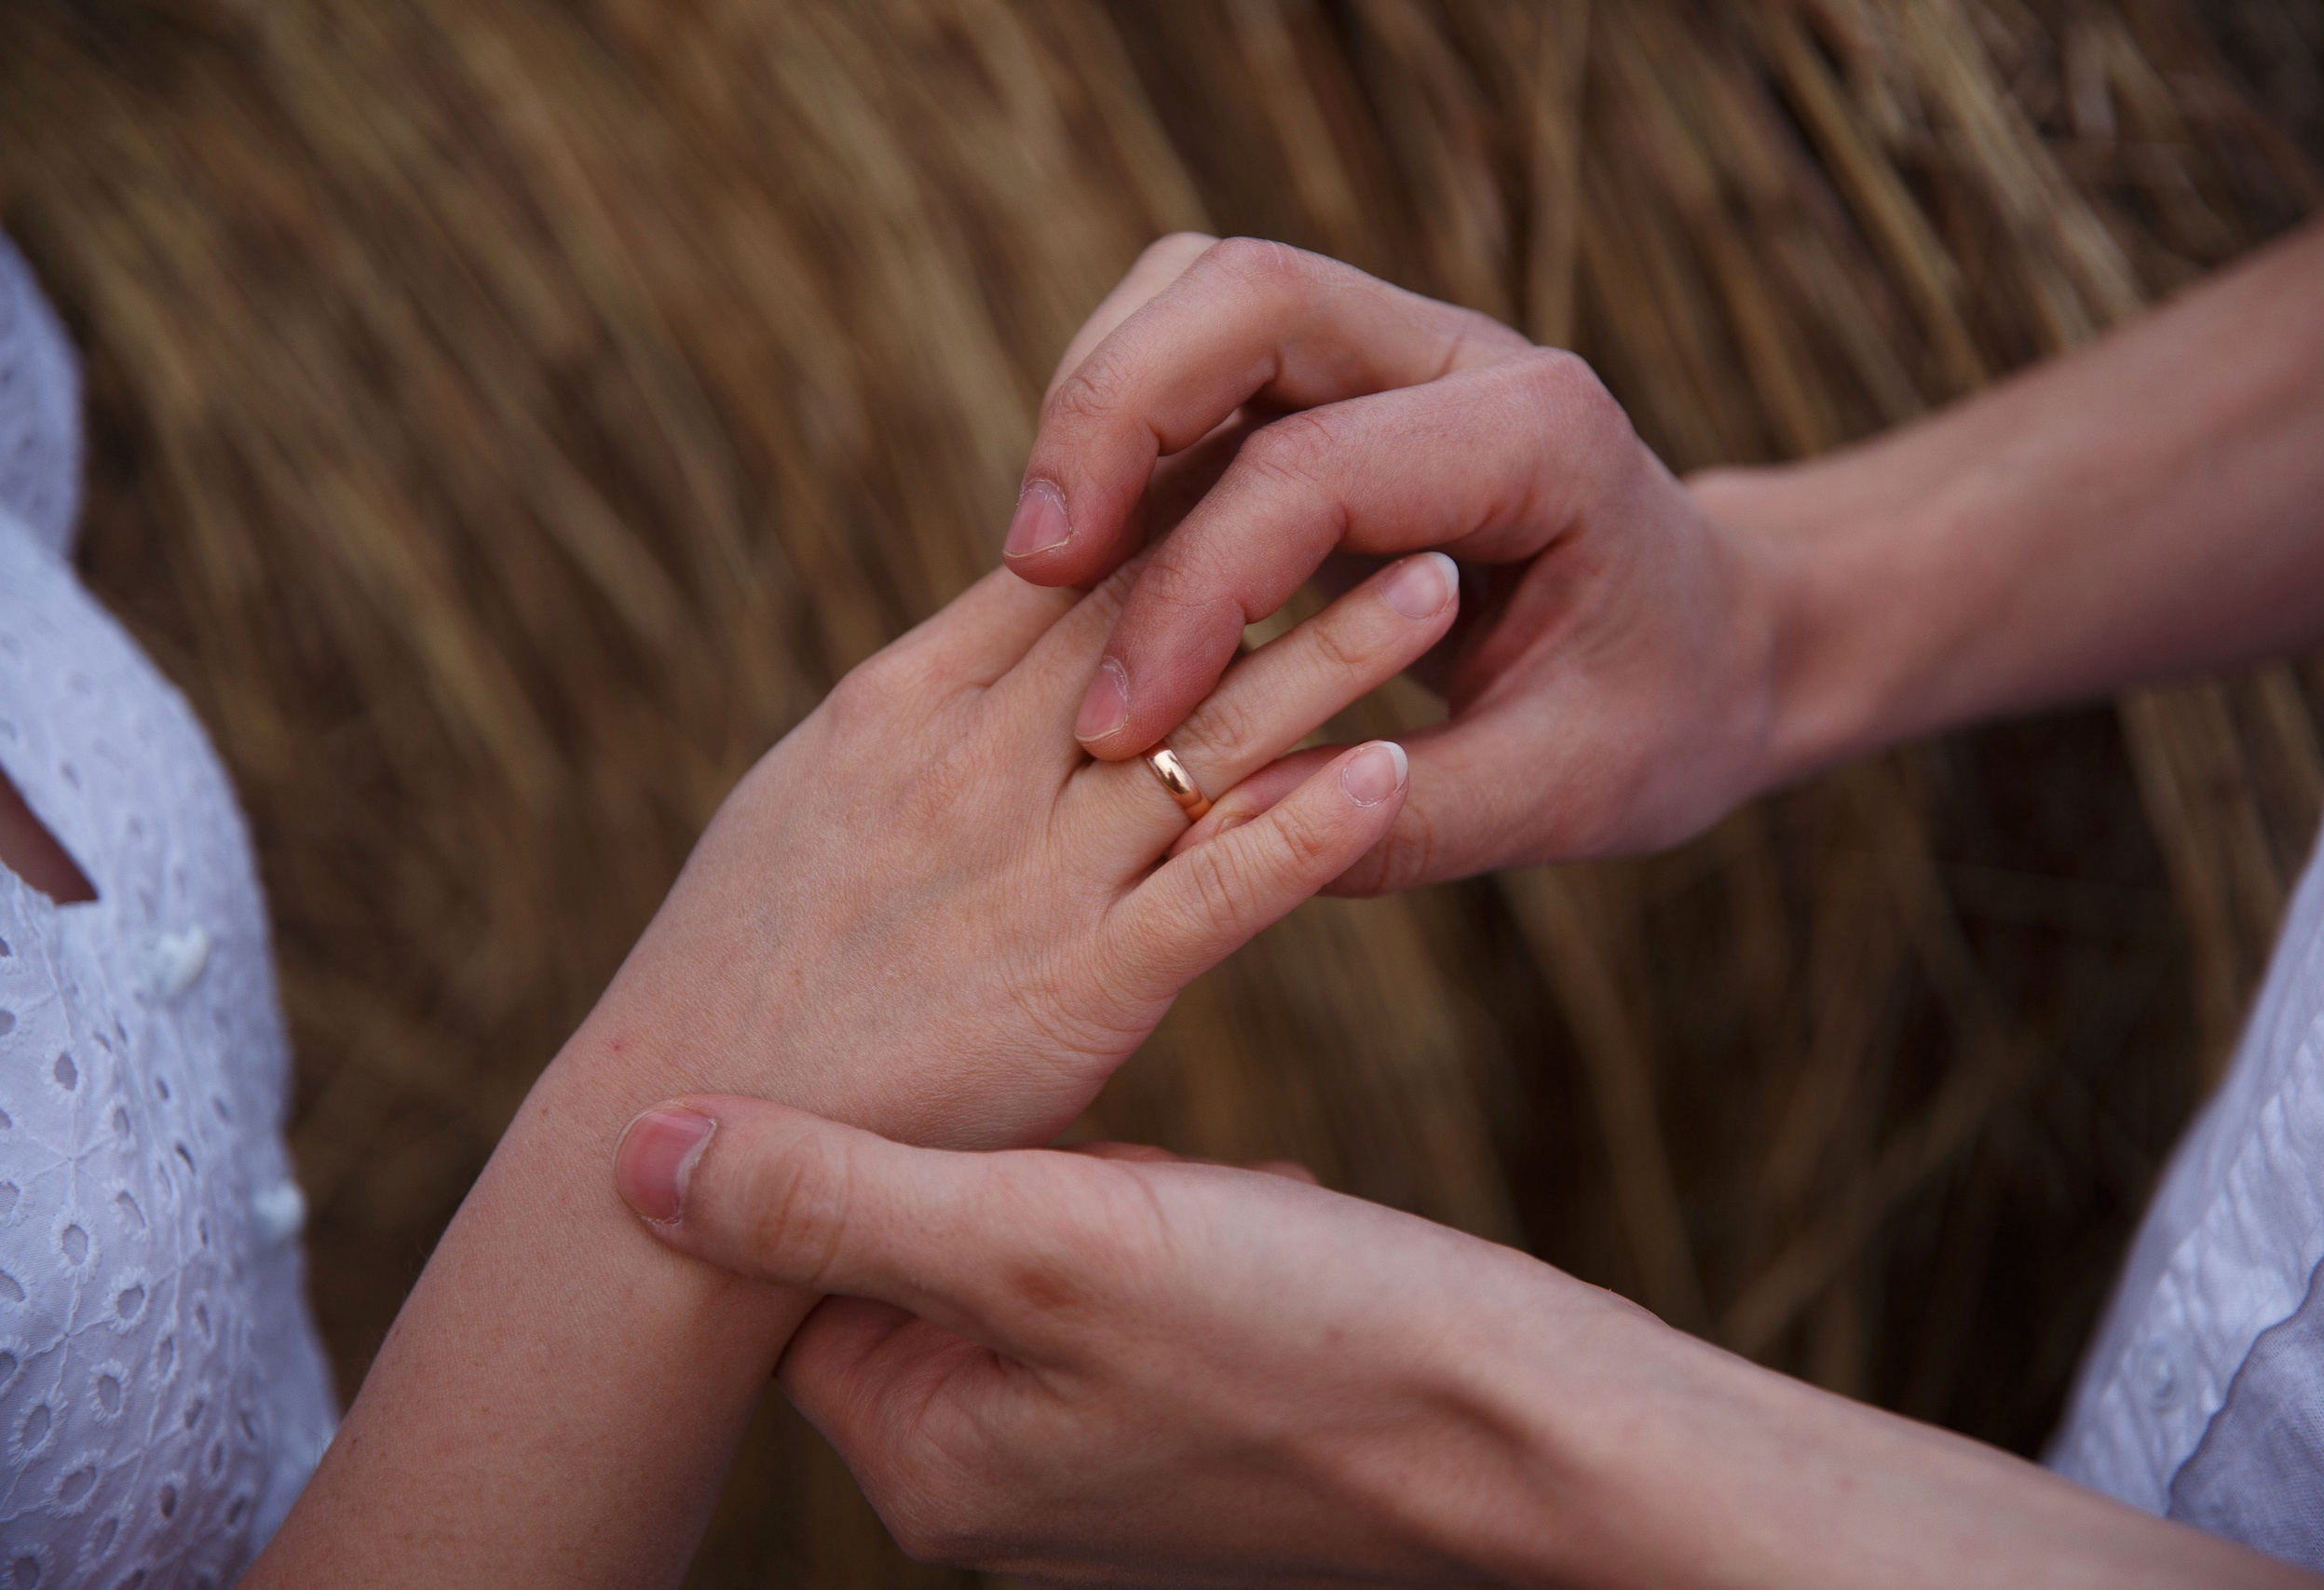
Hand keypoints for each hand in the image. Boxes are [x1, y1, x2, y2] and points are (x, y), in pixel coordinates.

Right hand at [582, 548, 1459, 1148]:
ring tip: (1440, 581)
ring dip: (1333, 655)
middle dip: (1283, 534)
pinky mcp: (1073, 994)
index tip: (1283, 442)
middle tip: (1401, 467)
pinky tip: (1395, 773)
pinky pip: (1210, 898)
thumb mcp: (810, 797)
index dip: (1188, 494)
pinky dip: (1307, 831)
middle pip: (1156, 615)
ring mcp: (1026, 876)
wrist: (672, 1136)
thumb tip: (1009, 640)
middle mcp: (970, 767)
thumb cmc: (733, 972)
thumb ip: (922, 717)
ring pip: (1207, 736)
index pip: (1068, 564)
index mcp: (902, 704)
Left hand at [616, 1093, 1639, 1584]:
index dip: (901, 1133)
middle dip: (1035, 1165)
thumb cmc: (1304, 1344)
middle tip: (1125, 1158)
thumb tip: (623, 1161)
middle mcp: (991, 1487)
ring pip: (1051, 1257)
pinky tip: (1268, 1233)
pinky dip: (1193, 1234)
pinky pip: (1142, 1295)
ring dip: (1120, 1191)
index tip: (974, 1054)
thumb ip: (834, 1198)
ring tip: (1215, 1210)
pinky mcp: (1190, 1443)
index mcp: (922, 1456)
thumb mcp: (1048, 1249)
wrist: (1542, 1448)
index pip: (821, 1257)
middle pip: (940, 1250)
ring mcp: (1096, 1476)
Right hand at [1000, 235, 1787, 890]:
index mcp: (1542, 439)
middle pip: (1242, 294)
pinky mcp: (1341, 384)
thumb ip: (1414, 821)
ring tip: (1042, 559)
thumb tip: (1222, 824)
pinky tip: (1089, 554)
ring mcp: (1397, 351)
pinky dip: (1122, 431)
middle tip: (1031, 568)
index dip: (1193, 593)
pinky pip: (1199, 356)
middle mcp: (1464, 357)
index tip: (1122, 728)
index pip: (1314, 470)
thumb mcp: (1572, 793)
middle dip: (1109, 416)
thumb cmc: (1666, 713)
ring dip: (1099, 404)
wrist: (1727, 641)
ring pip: (1200, 293)